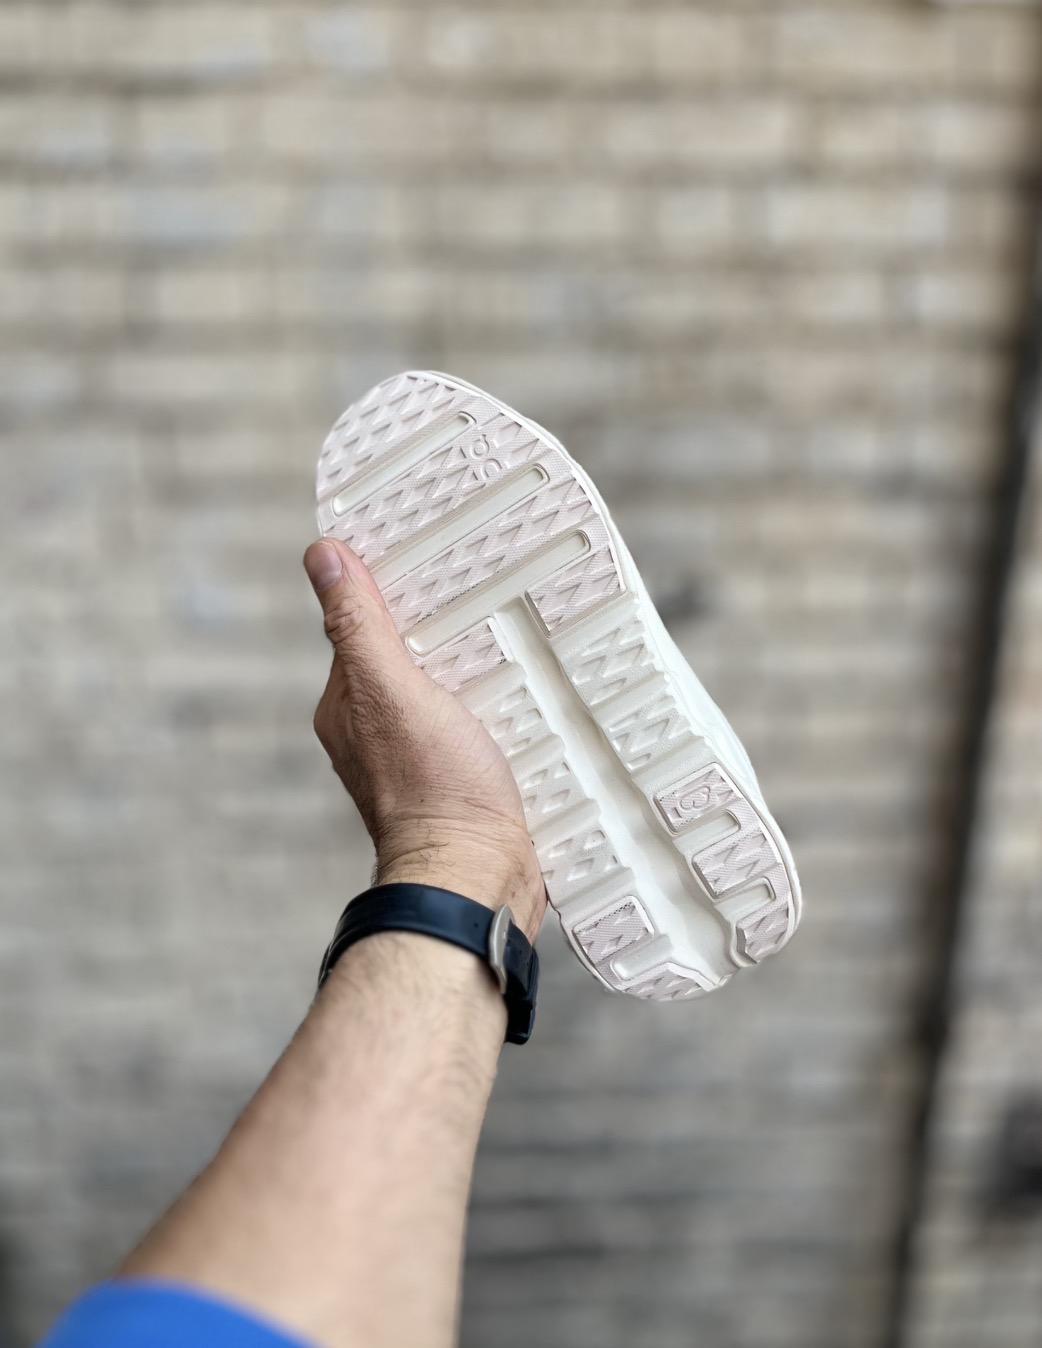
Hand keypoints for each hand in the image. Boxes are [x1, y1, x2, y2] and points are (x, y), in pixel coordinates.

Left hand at [304, 538, 545, 940]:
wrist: (477, 879)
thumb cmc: (435, 791)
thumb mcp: (394, 691)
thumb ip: (360, 627)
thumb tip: (322, 556)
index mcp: (348, 707)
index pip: (363, 628)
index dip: (391, 591)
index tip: (429, 553)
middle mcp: (376, 733)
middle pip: (409, 658)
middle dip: (442, 627)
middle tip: (486, 588)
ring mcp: (420, 759)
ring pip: (447, 692)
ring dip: (475, 667)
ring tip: (515, 634)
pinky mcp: (463, 780)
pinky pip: (477, 726)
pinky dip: (496, 706)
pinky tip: (525, 693)